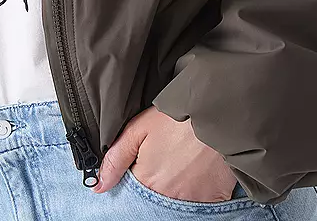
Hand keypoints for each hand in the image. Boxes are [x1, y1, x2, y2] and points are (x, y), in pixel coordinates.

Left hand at [89, 105, 236, 202]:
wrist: (218, 113)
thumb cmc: (177, 117)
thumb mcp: (139, 128)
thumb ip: (116, 158)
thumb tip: (98, 187)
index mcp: (147, 182)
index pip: (135, 190)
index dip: (140, 172)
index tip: (150, 158)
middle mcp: (167, 198)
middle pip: (156, 195)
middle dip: (159, 179)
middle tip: (169, 156)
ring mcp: (192, 201)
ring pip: (177, 199)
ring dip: (178, 184)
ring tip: (184, 158)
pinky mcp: (214, 200)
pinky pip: (201, 202)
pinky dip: (198, 188)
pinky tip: (199, 167)